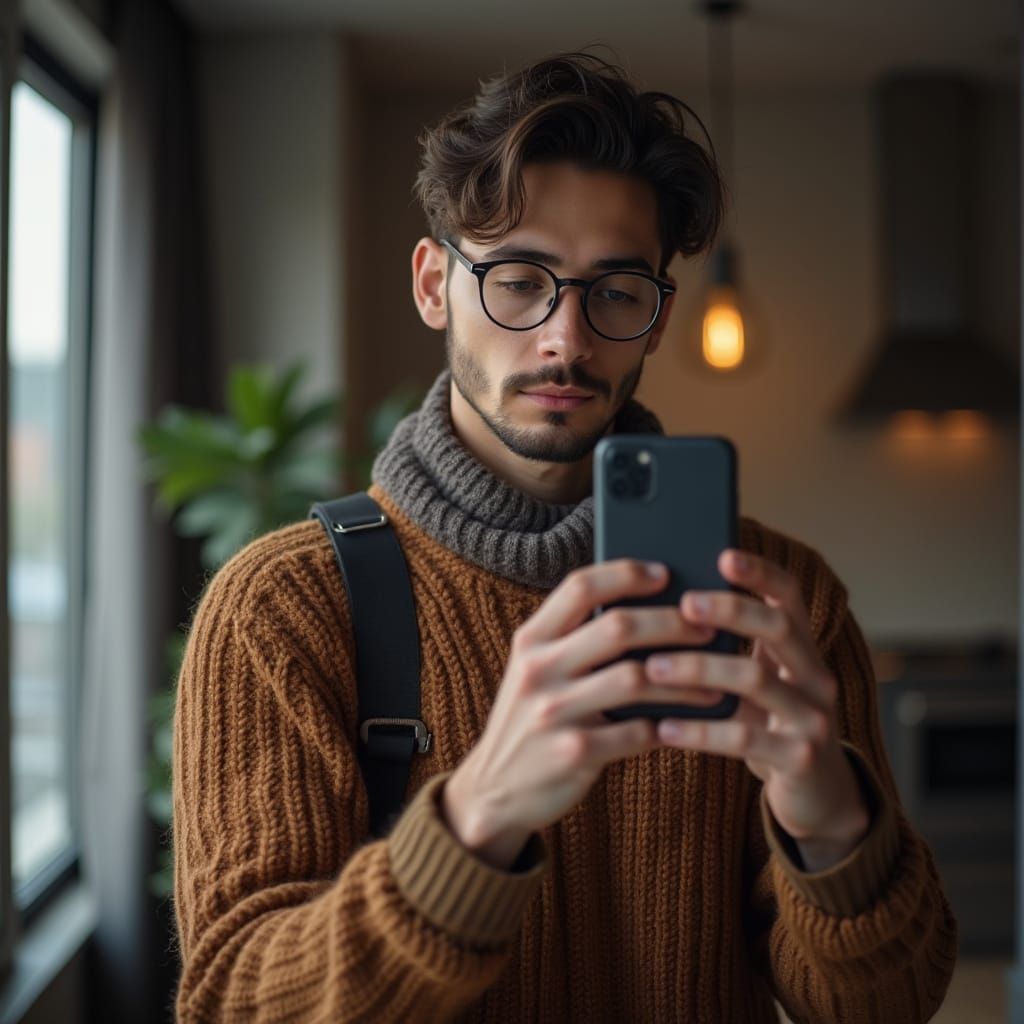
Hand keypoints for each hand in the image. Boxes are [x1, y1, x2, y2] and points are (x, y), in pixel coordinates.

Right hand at [442, 559, 717, 868]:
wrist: (494, 791)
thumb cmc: (532, 719)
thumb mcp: (536, 671)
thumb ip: (574, 639)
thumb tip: (647, 607)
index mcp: (531, 639)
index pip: (580, 586)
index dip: (627, 574)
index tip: (665, 574)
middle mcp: (538, 669)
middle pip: (618, 627)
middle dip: (673, 623)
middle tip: (708, 627)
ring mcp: (553, 712)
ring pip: (636, 678)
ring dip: (684, 679)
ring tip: (713, 682)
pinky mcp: (572, 753)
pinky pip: (636, 731)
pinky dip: (667, 726)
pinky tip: (686, 724)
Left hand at [646, 549, 869, 871]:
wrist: (814, 795)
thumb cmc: (765, 725)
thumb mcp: (750, 684)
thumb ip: (722, 650)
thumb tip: (655, 610)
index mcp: (801, 649)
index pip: (789, 596)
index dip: (760, 572)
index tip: (722, 555)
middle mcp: (816, 676)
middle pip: (779, 627)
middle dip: (729, 610)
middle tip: (683, 604)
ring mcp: (814, 717)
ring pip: (755, 679)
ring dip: (699, 669)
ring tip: (652, 667)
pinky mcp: (801, 759)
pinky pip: (745, 738)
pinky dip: (700, 730)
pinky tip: (663, 727)